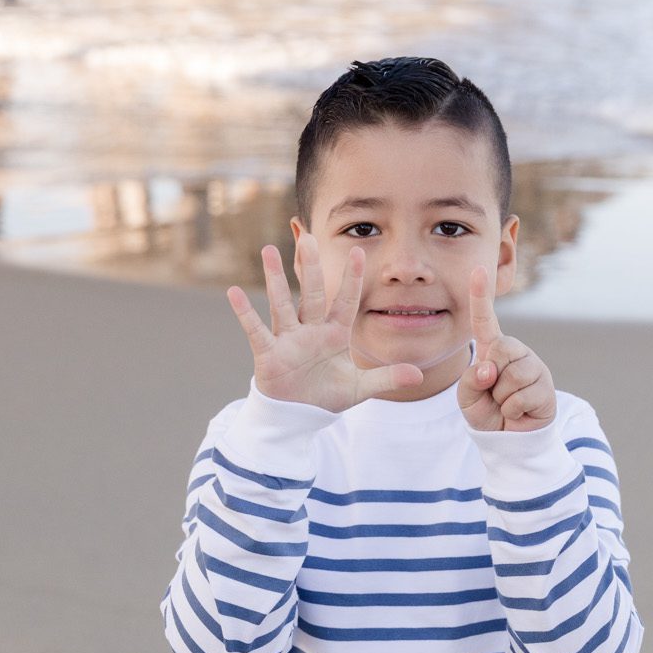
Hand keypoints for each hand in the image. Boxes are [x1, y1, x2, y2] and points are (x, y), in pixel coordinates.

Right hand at [225, 236, 426, 410]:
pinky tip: (234, 292)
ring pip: (282, 304)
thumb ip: (386, 378)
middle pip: (312, 294)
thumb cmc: (327, 396)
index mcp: (335, 334)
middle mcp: (311, 330)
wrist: (299, 416)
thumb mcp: (360, 388)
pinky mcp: (269, 354)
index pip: (346, 302)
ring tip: (268, 249)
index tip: (360, 252)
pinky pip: (256, 330)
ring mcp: (288, 339)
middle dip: (311, 267)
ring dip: (275, 278)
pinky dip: (244, 313)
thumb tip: (419, 376)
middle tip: (309, 236)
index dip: (353, 280)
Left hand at [458, 268, 556, 431]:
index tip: (477, 269)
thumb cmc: (487, 412)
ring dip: (502, 397)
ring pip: (511, 376)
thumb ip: (471, 379)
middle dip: (491, 379)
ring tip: (507, 403)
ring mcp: (533, 366)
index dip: (480, 295)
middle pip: (500, 350)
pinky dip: (512, 410)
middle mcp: (515, 351)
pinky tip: (519, 411)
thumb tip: (491, 369)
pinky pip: (520, 397)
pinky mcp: (546, 386)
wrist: (508, 439)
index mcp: (493, 348)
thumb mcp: (467, 396)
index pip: (484, 320)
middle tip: (495, 394)